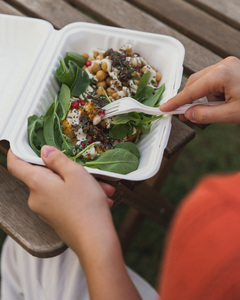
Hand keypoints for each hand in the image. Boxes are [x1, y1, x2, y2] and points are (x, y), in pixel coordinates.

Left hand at [8, 147, 141, 299]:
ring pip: (60, 188)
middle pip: (46, 176)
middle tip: (89, 172)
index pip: (16, 164)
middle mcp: (36, 198)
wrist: (96, 241)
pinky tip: (100, 198)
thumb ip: (58, 159)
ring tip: (102, 189)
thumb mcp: (75, 173)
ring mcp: (46, 211)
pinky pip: (65, 200)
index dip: (18, 152)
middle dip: (69, 171)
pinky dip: (80, 197)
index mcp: (37, 184)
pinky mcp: (56, 219)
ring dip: (81, 185)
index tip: (23, 144)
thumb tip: (45, 151)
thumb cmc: (86, 205)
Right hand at [160, 56, 239, 123]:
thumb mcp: (232, 113)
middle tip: (185, 115)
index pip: (191, 91)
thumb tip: (188, 114)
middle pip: (195, 83)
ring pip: (204, 82)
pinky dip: (212, 93)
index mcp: (222, 74)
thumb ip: (207, 115)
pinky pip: (213, 81)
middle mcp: (223, 65)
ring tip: (219, 108)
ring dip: (204, 97)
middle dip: (190, 99)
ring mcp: (228, 65)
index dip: (176, 102)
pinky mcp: (231, 68)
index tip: (165, 108)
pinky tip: (223, 101)